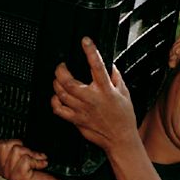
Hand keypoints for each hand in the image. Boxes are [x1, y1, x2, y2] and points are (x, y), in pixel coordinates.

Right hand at [0, 139, 62, 179]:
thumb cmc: (40, 172)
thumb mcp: (24, 158)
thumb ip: (15, 150)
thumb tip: (16, 139)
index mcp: (1, 165)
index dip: (7, 142)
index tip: (20, 148)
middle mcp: (2, 170)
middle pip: (3, 144)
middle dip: (20, 145)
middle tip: (30, 154)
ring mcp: (9, 174)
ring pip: (16, 150)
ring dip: (31, 153)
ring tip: (37, 160)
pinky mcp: (19, 176)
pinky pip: (26, 159)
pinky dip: (38, 160)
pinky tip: (42, 165)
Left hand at [51, 37, 136, 151]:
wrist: (120, 139)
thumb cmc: (123, 117)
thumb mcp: (124, 93)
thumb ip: (116, 77)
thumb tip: (109, 65)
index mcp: (106, 90)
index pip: (97, 66)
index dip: (90, 51)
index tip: (85, 41)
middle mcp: (91, 99)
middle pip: (68, 82)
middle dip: (60, 70)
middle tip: (61, 65)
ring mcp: (81, 110)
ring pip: (61, 94)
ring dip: (56, 83)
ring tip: (58, 79)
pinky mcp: (76, 119)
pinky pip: (59, 109)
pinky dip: (54, 101)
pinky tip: (57, 96)